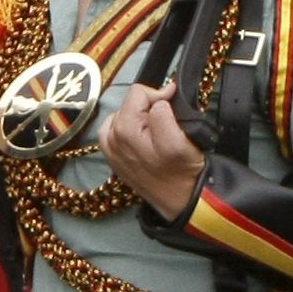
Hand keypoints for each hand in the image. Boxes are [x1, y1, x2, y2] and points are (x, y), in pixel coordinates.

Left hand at [101, 81, 205, 218]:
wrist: (180, 199)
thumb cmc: (183, 170)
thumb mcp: (179, 139)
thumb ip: (164, 112)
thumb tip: (160, 97)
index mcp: (124, 129)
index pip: (139, 92)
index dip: (160, 95)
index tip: (174, 106)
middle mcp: (111, 137)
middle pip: (129, 102)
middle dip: (149, 107)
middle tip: (167, 123)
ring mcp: (109, 147)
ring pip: (124, 114)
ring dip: (140, 117)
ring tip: (155, 131)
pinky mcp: (111, 155)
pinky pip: (116, 128)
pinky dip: (129, 127)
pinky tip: (142, 137)